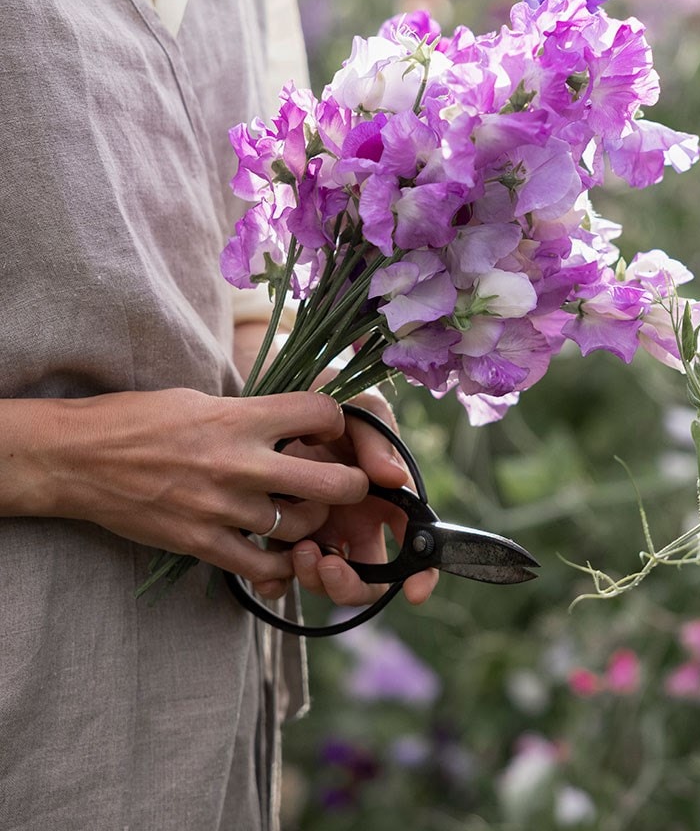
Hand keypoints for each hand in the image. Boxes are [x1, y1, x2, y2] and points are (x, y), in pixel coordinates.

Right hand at [1, 389, 370, 593]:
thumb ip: (252, 413)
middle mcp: (242, 463)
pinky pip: (261, 567)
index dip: (337, 422)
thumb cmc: (139, 420)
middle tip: (348, 484)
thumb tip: (292, 422)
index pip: (324, 413)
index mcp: (242, 417)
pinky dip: (278, 566)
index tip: (329, 430)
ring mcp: (224, 507)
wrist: (78, 458)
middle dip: (353, 485)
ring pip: (302, 527)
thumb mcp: (203, 400)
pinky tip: (277, 554)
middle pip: (335, 484)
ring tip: (302, 513)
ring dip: (312, 523)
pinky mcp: (203, 543)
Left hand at [287, 391, 438, 608]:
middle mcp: (352, 520)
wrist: (264, 387)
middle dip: (349, 584)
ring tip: (297, 548)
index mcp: (383, 496)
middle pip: (366, 578)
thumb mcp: (357, 407)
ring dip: (314, 578)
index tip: (414, 591)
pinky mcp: (276, 532)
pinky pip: (279, 575)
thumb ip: (377, 440)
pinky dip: (277, 582)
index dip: (422, 573)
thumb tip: (395, 479)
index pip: (415, 543)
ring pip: (324, 579)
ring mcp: (315, 529)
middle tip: (327, 564)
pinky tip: (268, 569)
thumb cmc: (322, 396)